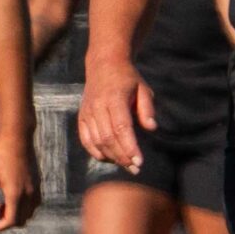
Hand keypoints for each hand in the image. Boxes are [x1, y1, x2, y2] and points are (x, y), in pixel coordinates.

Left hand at [0, 122, 40, 231]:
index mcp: (15, 193)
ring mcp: (36, 189)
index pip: (11, 221)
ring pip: (29, 213)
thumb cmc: (0, 156)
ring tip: (2, 204)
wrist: (18, 139)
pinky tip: (11, 196)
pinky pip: (34, 203)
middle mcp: (29, 194)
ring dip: (16, 214)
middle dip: (7, 221)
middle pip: (21, 220)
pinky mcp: (38, 183)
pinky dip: (23, 206)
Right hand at [78, 55, 155, 173]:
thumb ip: (147, 109)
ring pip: (96, 141)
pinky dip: (96, 152)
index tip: (139, 161)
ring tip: (126, 165)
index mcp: (114, 98)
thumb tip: (152, 128)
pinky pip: (86, 140)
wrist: (104, 65)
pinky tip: (109, 159)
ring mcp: (87, 112)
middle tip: (135, 168)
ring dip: (111, 157)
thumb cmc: (128, 79)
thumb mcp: (143, 89)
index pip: (121, 127)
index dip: (129, 147)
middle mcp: (98, 106)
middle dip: (122, 156)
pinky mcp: (82, 117)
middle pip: (108, 138)